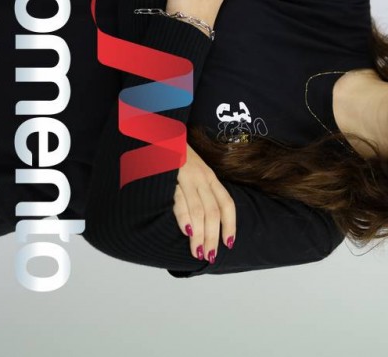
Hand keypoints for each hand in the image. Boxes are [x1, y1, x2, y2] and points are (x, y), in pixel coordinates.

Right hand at [173, 143, 235, 263]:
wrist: (156, 132)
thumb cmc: (173, 155)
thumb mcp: (193, 169)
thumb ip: (199, 190)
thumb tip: (202, 220)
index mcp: (210, 176)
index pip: (227, 204)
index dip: (231, 225)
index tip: (229, 244)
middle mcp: (202, 177)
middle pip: (214, 212)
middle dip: (213, 237)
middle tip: (209, 256)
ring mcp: (186, 176)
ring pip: (199, 211)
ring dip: (200, 234)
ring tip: (198, 251)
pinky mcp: (170, 176)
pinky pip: (180, 200)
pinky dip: (184, 218)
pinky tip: (187, 232)